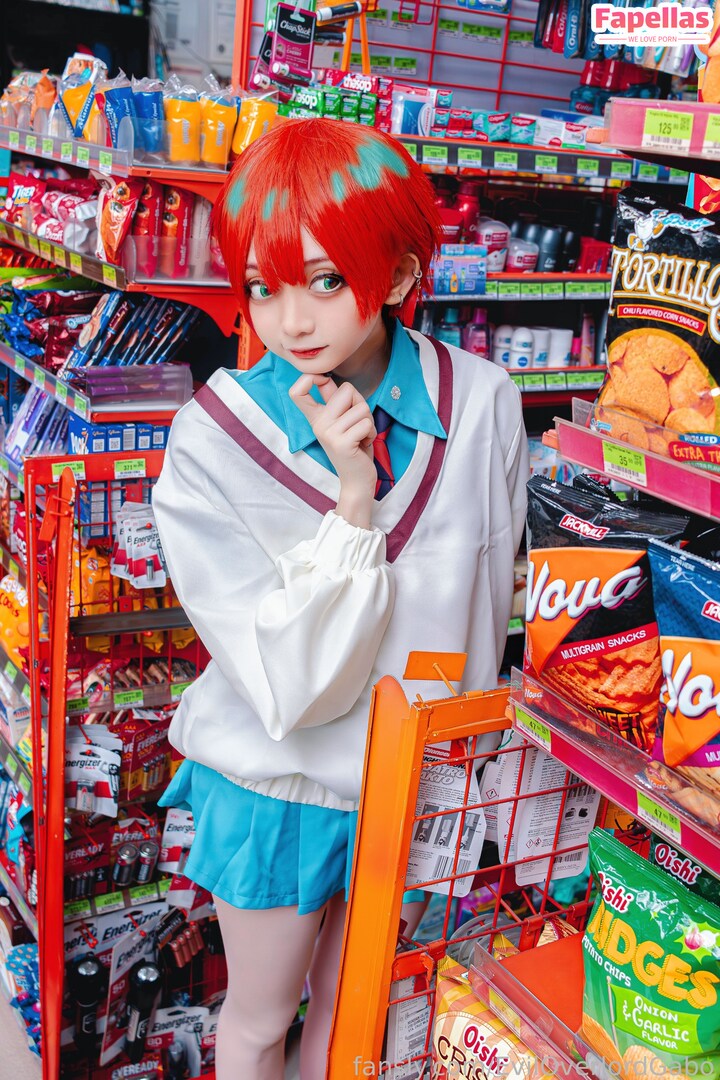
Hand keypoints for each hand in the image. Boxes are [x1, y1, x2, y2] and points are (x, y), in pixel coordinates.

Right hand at [289, 374, 376, 528]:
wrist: (356, 481)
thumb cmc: (353, 447)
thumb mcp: (340, 421)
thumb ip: (334, 401)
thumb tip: (325, 377)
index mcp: (315, 417)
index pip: (297, 391)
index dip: (309, 377)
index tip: (322, 380)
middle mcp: (318, 424)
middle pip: (347, 389)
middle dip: (360, 404)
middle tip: (356, 424)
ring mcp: (328, 434)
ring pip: (361, 407)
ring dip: (368, 422)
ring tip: (360, 436)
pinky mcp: (342, 443)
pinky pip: (366, 423)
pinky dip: (371, 433)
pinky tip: (363, 444)